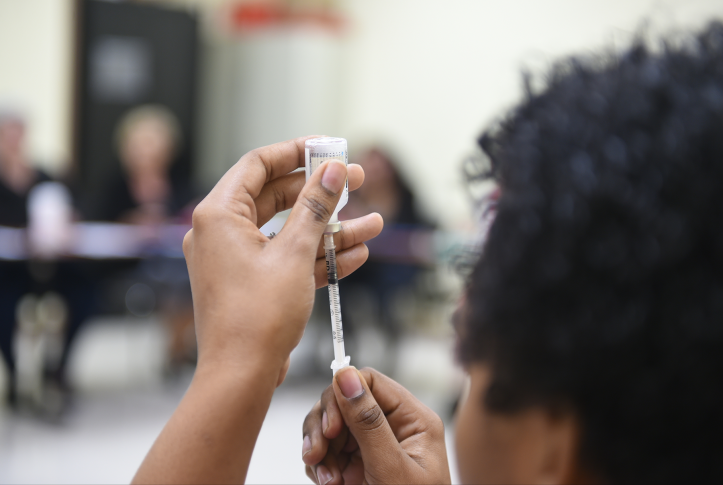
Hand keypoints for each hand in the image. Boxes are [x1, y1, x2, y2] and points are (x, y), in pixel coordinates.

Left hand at [183, 136, 383, 380]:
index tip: (329, 148)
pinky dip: (318, 256)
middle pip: (278, 196)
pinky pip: (288, 258)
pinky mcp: (253, 282)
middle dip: (322, 193)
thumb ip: (315, 207)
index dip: (295, 152)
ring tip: (373, 224)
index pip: (258, 165)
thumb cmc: (257, 316)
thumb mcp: (294, 254)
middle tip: (357, 183)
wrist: (241, 377)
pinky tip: (356, 253)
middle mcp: (222, 232)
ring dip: (331, 229)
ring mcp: (237, 258)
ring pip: (290, 231)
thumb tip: (334, 171)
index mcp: (219, 214)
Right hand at [302, 367, 451, 484]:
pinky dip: (319, 466)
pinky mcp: (354, 464)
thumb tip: (346, 375)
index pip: (370, 381)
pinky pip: (325, 450)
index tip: (331, 424)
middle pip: (343, 400)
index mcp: (413, 419)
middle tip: (317, 452)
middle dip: (324, 425)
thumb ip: (368, 422)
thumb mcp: (392, 468)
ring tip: (325, 477)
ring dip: (318, 449)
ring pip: (329, 425)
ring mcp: (371, 445)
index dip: (343, 394)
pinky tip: (327, 484)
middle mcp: (391, 426)